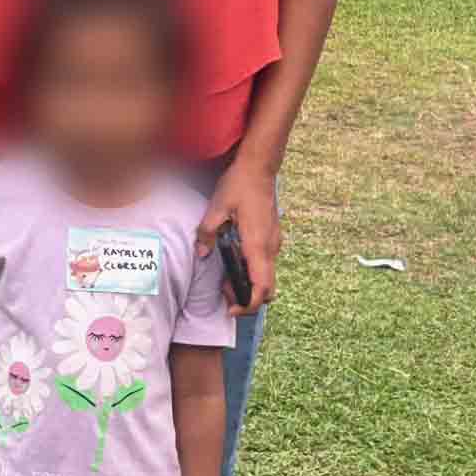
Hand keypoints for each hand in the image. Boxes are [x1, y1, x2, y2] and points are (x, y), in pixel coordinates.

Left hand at [198, 158, 279, 314]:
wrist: (258, 167)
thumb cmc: (239, 185)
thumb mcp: (217, 207)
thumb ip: (208, 233)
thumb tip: (201, 253)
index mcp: (258, 245)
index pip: (262, 288)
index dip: (249, 305)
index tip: (231, 309)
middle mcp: (270, 247)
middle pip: (268, 288)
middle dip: (247, 298)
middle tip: (224, 291)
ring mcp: (274, 242)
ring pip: (267, 277)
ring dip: (249, 284)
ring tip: (226, 278)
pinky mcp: (271, 237)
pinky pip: (265, 264)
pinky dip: (252, 272)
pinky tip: (234, 261)